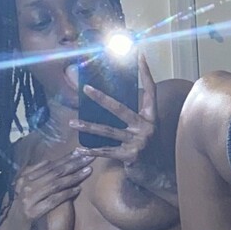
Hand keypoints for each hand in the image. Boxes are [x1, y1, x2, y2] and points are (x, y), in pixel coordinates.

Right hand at [0, 150, 92, 229]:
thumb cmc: (22, 208)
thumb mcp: (26, 189)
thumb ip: (36, 175)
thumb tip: (49, 161)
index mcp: (25, 177)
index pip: (49, 165)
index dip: (66, 158)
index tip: (82, 151)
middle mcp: (25, 185)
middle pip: (54, 172)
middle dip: (74, 163)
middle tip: (89, 157)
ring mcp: (28, 199)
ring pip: (55, 184)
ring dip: (73, 177)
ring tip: (87, 171)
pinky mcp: (32, 212)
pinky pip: (53, 200)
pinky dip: (66, 194)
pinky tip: (78, 190)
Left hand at [70, 53, 163, 181]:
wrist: (158, 174)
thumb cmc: (148, 148)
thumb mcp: (146, 129)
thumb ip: (133, 116)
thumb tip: (110, 101)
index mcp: (151, 117)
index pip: (150, 90)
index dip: (145, 72)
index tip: (139, 55)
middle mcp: (147, 127)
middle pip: (120, 108)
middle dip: (101, 98)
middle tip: (86, 88)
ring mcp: (139, 142)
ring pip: (108, 130)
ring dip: (87, 126)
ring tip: (72, 122)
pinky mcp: (130, 156)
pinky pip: (106, 151)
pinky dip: (91, 151)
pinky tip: (79, 150)